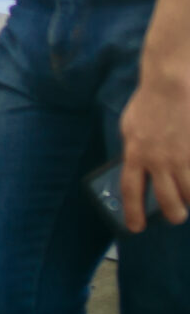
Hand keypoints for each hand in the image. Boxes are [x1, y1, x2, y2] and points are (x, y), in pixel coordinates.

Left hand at [121, 60, 189, 231]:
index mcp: (135, 152)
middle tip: (175, 215)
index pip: (130, 190)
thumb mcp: (130, 128)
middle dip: (173, 214)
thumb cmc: (149, 104)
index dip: (133, 212)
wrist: (171, 85)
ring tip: (188, 197)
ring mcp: (181, 157)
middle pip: (167, 200)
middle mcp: (158, 159)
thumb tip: (136, 172)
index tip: (135, 228)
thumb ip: (133, 151)